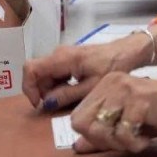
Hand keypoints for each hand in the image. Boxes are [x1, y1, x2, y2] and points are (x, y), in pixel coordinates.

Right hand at [22, 39, 147, 110]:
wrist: (127, 53)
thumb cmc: (112, 67)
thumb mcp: (90, 86)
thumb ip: (66, 95)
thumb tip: (46, 103)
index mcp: (62, 58)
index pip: (30, 69)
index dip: (29, 88)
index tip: (40, 104)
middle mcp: (58, 53)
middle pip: (37, 74)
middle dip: (43, 92)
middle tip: (61, 103)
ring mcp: (63, 55)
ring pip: (45, 74)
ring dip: (52, 89)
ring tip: (72, 97)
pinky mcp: (68, 58)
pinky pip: (55, 72)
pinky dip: (59, 84)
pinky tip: (75, 90)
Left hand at [70, 72, 156, 153]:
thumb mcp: (126, 123)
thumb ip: (103, 133)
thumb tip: (77, 146)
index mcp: (106, 83)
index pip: (77, 116)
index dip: (91, 136)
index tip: (113, 138)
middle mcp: (111, 81)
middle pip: (82, 123)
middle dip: (102, 140)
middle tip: (124, 140)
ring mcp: (124, 89)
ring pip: (99, 129)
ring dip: (118, 143)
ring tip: (136, 138)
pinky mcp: (138, 99)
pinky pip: (122, 133)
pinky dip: (135, 143)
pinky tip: (146, 138)